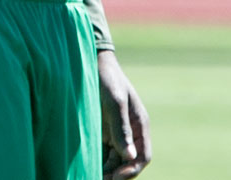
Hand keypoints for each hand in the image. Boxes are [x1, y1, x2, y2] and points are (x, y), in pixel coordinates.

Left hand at [98, 50, 150, 177]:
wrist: (90, 62)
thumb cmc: (106, 78)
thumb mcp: (115, 102)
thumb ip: (121, 129)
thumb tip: (130, 156)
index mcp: (139, 124)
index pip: (143, 156)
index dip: (131, 170)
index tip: (115, 177)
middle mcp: (131, 132)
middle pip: (129, 162)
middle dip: (117, 174)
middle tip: (101, 179)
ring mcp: (116, 132)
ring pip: (115, 161)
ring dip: (107, 171)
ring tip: (92, 175)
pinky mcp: (103, 132)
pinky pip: (104, 153)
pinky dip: (98, 163)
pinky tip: (88, 167)